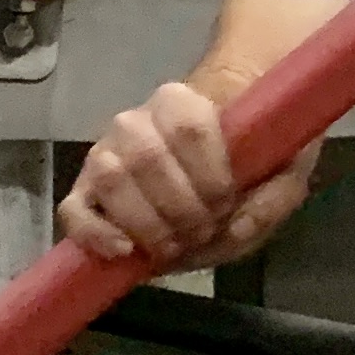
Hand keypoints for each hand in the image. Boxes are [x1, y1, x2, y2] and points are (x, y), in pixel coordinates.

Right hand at [59, 81, 317, 269]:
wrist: (204, 161)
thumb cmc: (246, 159)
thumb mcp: (281, 174)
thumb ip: (274, 198)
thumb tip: (234, 228)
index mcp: (181, 103)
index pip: (188, 128)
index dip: (210, 174)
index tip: (228, 202)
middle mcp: (135, 121)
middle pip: (146, 158)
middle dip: (181, 208)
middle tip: (203, 230)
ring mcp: (105, 155)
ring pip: (111, 180)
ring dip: (146, 222)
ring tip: (172, 243)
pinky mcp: (85, 191)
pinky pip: (73, 210)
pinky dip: (94, 233)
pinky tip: (124, 250)